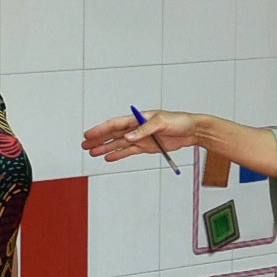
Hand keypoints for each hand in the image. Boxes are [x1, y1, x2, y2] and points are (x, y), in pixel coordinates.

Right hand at [81, 109, 198, 161]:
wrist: (192, 131)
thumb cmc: (179, 121)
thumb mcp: (161, 122)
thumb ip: (144, 130)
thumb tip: (129, 137)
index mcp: (138, 118)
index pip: (115, 124)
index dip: (101, 129)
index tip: (89, 134)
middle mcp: (137, 128)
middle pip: (113, 134)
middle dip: (98, 139)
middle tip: (84, 144)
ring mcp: (141, 138)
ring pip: (118, 143)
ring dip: (105, 148)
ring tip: (92, 152)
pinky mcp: (147, 147)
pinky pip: (129, 151)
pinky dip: (118, 154)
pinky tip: (109, 157)